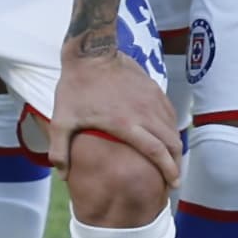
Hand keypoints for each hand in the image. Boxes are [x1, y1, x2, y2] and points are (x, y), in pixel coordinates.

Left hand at [52, 42, 182, 191]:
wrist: (91, 52)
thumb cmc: (75, 88)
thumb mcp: (61, 120)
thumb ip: (60, 150)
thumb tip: (63, 176)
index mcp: (126, 124)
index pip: (156, 152)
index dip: (168, 170)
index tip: (173, 184)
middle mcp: (145, 113)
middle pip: (171, 142)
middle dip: (177, 163)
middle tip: (174, 179)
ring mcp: (152, 99)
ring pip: (173, 127)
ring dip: (176, 147)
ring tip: (172, 161)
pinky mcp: (154, 88)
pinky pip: (169, 113)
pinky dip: (172, 128)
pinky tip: (167, 136)